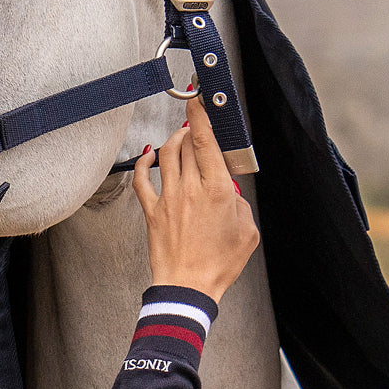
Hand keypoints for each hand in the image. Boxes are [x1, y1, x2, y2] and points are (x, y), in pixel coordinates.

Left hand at [132, 94, 259, 302]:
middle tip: (195, 126)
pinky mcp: (151, 210)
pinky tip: (148, 156)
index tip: (198, 101)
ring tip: (180, 138)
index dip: (200, 117)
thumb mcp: (246, 231)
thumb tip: (228, 186)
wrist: (188, 286)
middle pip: (184, 143)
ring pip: (165, 155)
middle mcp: (190, 188)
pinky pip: (141, 178)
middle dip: (189, 129)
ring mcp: (168, 198)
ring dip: (172, 141)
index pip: (205, 142)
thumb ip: (239, 202)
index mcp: (217, 190)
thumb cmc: (219, 263)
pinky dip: (143, 162)